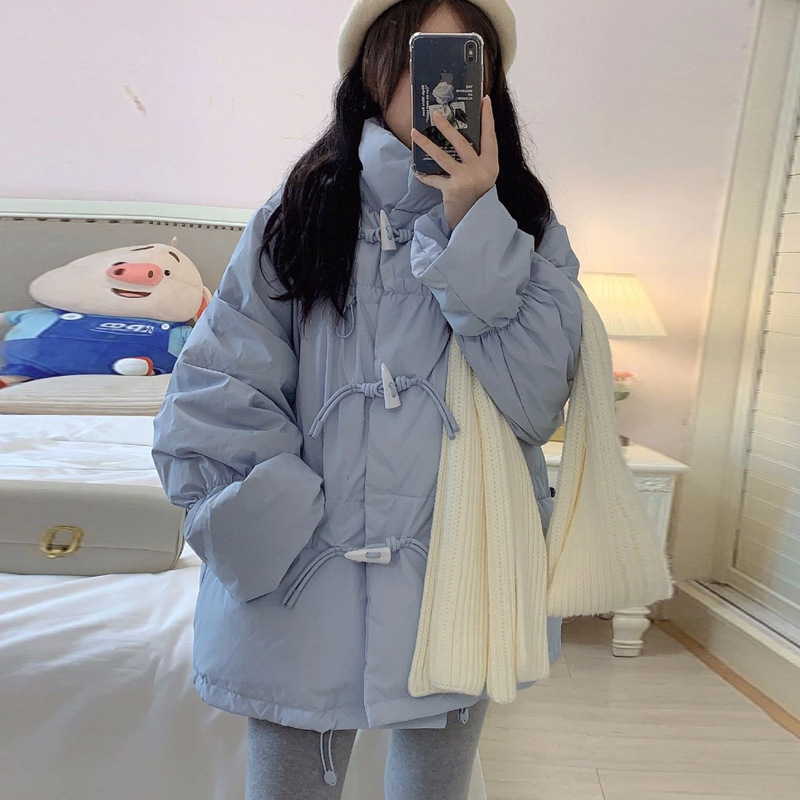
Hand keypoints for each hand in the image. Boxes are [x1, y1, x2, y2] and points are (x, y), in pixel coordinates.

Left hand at [411, 95, 498, 230]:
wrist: (475, 222)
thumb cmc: (479, 196)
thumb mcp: (485, 175)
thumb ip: (478, 158)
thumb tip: (459, 135)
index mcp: (491, 164)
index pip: (490, 136)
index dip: (488, 118)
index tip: (485, 100)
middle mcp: (480, 170)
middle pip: (462, 143)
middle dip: (447, 126)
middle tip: (435, 113)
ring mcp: (466, 179)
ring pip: (443, 156)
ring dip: (427, 144)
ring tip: (415, 133)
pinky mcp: (452, 189)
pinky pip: (435, 179)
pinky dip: (425, 176)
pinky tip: (417, 171)